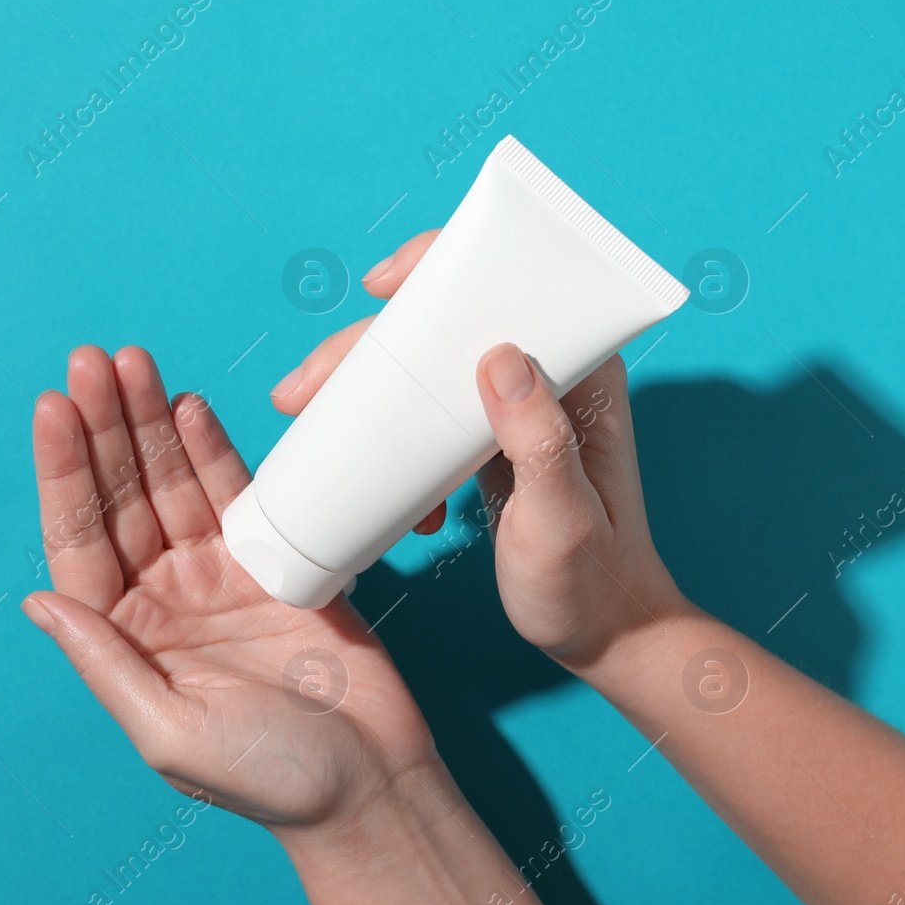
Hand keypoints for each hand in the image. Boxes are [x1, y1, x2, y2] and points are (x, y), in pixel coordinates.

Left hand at [22, 346, 438, 835]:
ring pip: (172, 483)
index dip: (64, 472)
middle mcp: (160, 599)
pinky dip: (211, 449)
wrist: (373, 784)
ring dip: (150, 423)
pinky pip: (233, 494)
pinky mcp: (270, 562)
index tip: (54, 406)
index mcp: (124, 638)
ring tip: (132, 361)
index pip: (79, 540)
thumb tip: (38, 600)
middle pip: (122, 496)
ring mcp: (214, 576)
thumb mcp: (170, 732)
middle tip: (93, 359)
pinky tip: (186, 405)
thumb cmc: (271, 779)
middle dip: (106, 427)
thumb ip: (106, 663)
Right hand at [272, 230, 686, 666]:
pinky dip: (392, 446)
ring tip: (309, 426)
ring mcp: (514, 410)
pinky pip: (426, 418)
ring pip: (425, 371)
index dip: (440, 269)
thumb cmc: (592, 582)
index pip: (512, 286)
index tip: (379, 287)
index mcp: (582, 374)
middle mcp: (549, 377)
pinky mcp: (488, 443)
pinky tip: (400, 503)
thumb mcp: (562, 519)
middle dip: (366, 349)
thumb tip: (498, 355)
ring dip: (365, 396)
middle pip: (446, 327)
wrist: (603, 635)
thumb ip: (540, 442)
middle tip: (302, 389)